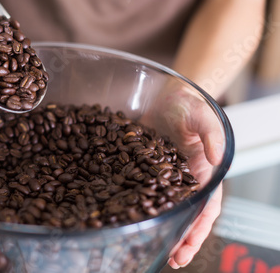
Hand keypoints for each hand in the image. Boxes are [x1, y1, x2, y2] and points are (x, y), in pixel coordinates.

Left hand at [143, 85, 226, 268]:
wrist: (166, 94)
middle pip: (186, 214)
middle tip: (174, 259)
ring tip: (157, 249)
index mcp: (203, 172)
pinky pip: (144, 192)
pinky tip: (132, 219)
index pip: (206, 206)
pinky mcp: (146, 170)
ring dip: (164, 229)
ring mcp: (164, 177)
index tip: (190, 245)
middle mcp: (185, 179)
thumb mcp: (201, 116)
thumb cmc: (189, 104)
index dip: (199, 227)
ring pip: (166, 208)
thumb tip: (217, 159)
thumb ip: (211, 134)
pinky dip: (141, 208)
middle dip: (183, 238)